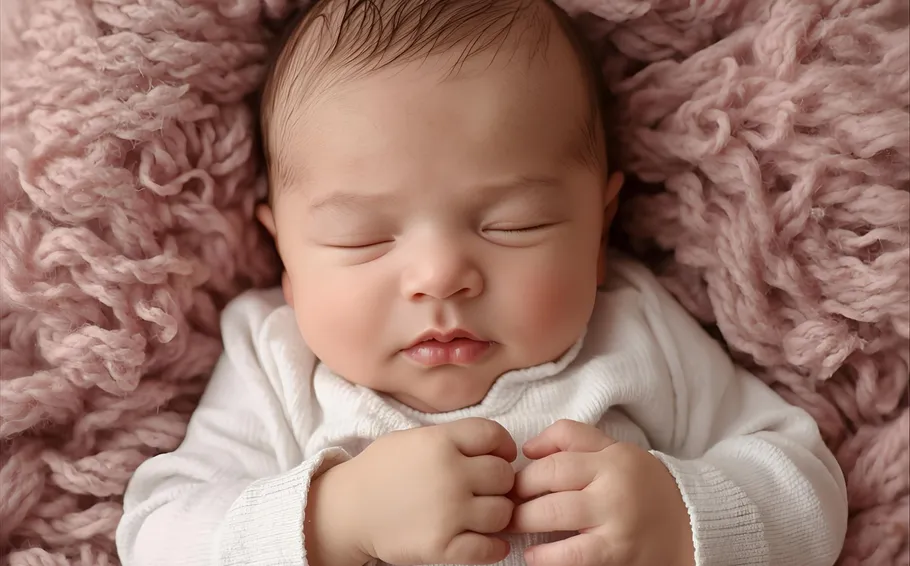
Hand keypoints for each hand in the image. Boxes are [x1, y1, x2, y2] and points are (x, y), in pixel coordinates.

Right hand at [314, 418, 517, 565]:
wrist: (346, 511)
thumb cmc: (380, 472)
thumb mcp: (413, 438)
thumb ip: (452, 439)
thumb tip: (495, 450)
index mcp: (439, 442)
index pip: (493, 435)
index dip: (503, 446)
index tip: (501, 457)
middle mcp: (448, 474)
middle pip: (504, 475)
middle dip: (501, 482)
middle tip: (488, 490)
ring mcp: (447, 512)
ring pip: (503, 513)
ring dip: (498, 515)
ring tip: (483, 515)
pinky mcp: (441, 546)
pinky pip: (489, 549)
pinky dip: (494, 547)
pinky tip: (487, 541)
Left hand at [509, 419, 694, 565]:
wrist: (692, 528)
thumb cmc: (643, 487)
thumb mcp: (616, 452)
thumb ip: (573, 438)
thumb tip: (527, 448)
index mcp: (613, 460)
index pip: (553, 460)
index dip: (524, 474)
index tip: (512, 485)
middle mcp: (614, 489)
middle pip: (548, 485)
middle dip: (518, 498)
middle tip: (505, 507)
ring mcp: (615, 525)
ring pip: (552, 516)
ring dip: (523, 523)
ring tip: (513, 527)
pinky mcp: (616, 557)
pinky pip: (570, 557)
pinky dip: (544, 557)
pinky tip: (534, 556)